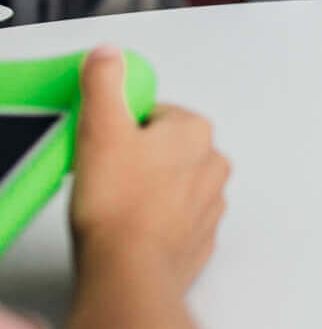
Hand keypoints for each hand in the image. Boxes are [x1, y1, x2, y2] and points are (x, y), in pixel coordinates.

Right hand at [69, 47, 229, 295]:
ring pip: (172, 186)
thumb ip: (105, 83)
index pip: (155, 114)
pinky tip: (130, 232)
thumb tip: (110, 55)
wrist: (129, 273)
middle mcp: (213, 166)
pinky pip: (175, 222)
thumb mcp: (100, 128)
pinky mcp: (199, 242)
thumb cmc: (119, 206)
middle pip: (165, 149)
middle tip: (106, 177)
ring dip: (147, 192)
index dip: (121, 128)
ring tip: (116, 207)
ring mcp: (210, 206)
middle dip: (136, 159)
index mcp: (196, 132)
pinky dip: (155, 225)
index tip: (104, 144)